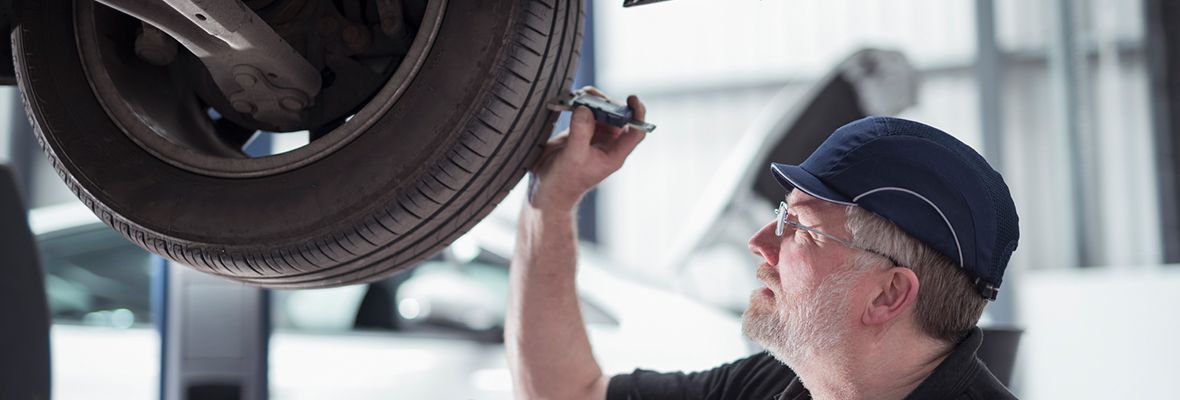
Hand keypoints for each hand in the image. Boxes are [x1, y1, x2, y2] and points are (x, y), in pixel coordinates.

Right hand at [527, 88, 647, 211]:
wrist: (547, 188)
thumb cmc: (564, 182)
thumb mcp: (574, 157)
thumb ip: (580, 132)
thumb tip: (585, 109)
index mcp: (614, 154)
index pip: (635, 132)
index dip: (638, 114)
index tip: (632, 99)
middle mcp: (608, 144)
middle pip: (618, 116)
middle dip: (608, 103)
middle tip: (592, 95)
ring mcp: (594, 137)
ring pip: (601, 111)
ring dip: (593, 101)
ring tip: (580, 95)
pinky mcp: (580, 131)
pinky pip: (585, 112)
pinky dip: (580, 104)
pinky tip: (571, 100)